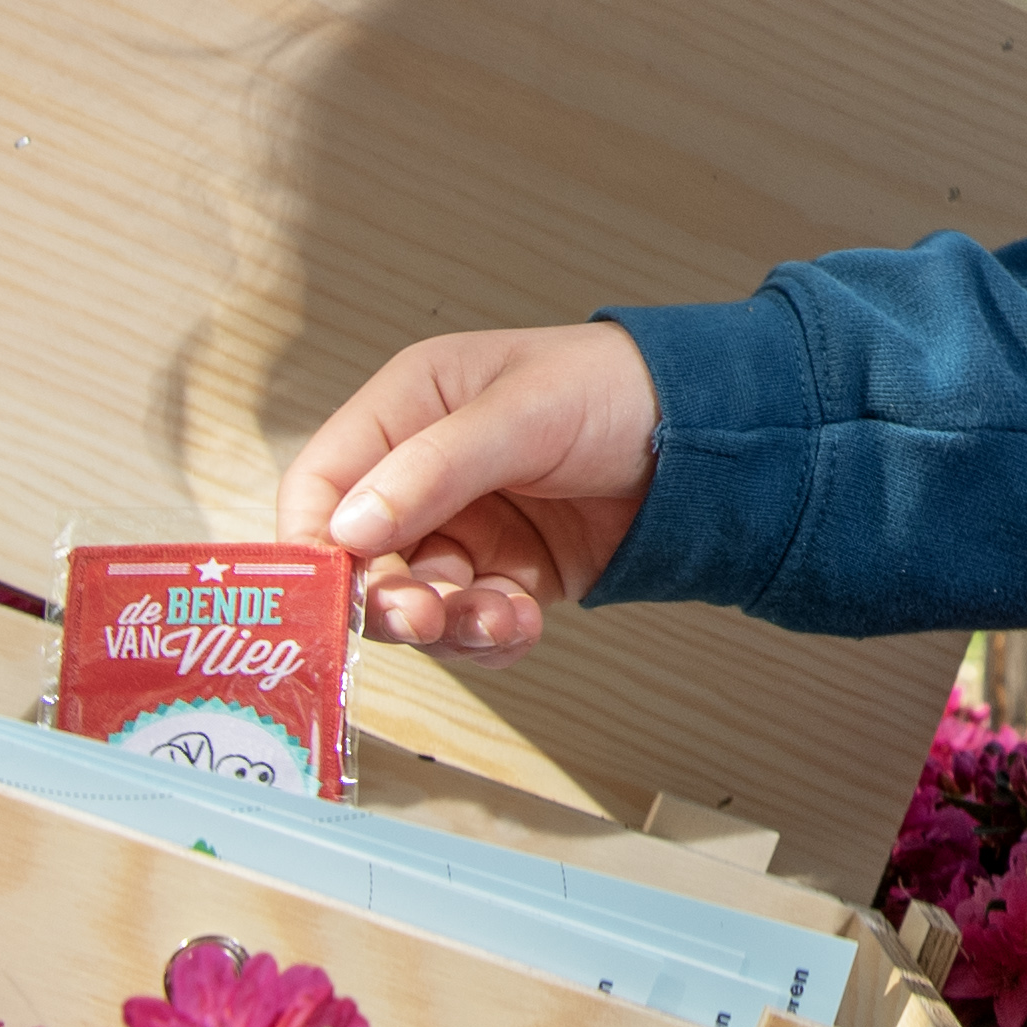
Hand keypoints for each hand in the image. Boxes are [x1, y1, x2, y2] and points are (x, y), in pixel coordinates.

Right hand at [284, 321, 663, 659]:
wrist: (716, 436)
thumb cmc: (616, 389)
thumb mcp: (524, 412)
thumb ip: (434, 468)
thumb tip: (346, 530)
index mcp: (409, 407)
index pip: (322, 480)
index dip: (311, 540)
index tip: (324, 591)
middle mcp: (423, 474)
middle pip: (360, 559)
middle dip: (388, 597)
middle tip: (424, 618)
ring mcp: (467, 528)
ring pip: (415, 604)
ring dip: (448, 626)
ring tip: (501, 619)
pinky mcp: (508, 575)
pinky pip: (471, 626)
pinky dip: (490, 638)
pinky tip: (524, 623)